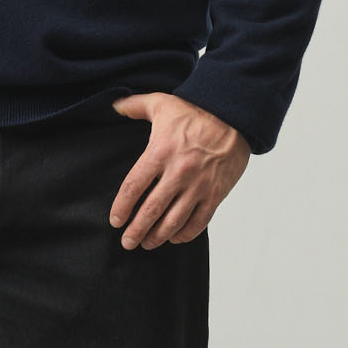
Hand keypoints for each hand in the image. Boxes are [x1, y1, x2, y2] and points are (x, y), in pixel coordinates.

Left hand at [107, 94, 249, 247]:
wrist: (235, 115)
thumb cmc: (196, 110)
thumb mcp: (162, 103)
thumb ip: (134, 106)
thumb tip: (113, 105)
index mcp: (160, 152)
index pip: (133, 187)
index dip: (122, 207)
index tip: (115, 221)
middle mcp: (178, 172)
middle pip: (151, 210)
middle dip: (136, 230)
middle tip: (127, 242)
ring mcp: (198, 185)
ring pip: (174, 221)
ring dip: (158, 236)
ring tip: (147, 243)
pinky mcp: (216, 193)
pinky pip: (199, 221)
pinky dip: (185, 234)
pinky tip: (174, 238)